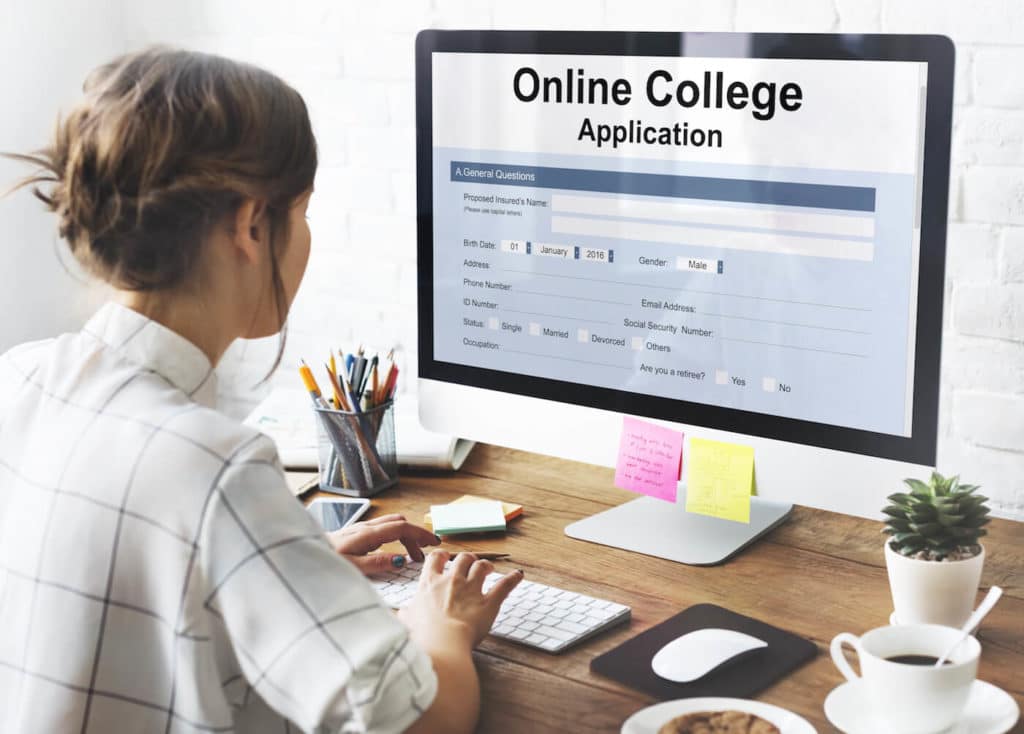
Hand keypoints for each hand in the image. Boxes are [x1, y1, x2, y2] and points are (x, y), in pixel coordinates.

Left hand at [327, 513, 439, 574]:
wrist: (302, 554)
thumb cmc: (325, 562)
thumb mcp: (352, 568)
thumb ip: (377, 563)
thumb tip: (401, 560)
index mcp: (367, 534)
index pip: (402, 527)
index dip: (420, 533)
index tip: (434, 543)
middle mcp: (365, 528)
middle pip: (399, 523)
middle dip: (416, 535)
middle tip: (423, 554)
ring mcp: (360, 529)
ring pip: (391, 524)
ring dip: (405, 536)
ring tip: (410, 556)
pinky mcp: (355, 533)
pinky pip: (382, 529)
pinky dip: (394, 537)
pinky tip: (392, 552)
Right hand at [397, 549, 523, 651]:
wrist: (441, 643)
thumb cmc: (421, 635)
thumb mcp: (406, 622)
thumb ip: (406, 614)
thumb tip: (400, 614)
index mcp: (430, 584)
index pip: (436, 559)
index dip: (442, 556)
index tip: (445, 558)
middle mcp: (451, 581)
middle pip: (462, 558)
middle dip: (467, 559)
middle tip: (469, 564)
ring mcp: (471, 590)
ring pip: (481, 567)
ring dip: (486, 566)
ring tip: (489, 568)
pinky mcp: (488, 603)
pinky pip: (504, 586)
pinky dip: (513, 579)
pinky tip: (518, 575)